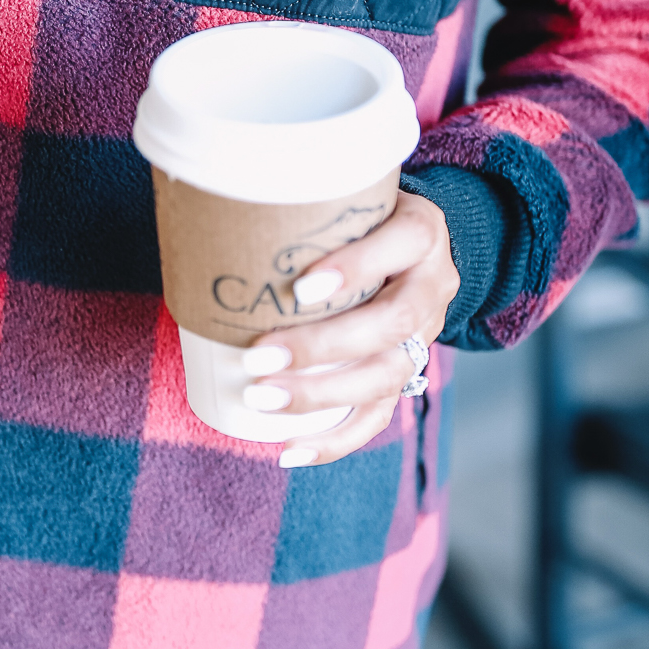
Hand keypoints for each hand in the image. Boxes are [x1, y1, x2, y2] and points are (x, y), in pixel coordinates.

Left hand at [240, 191, 458, 468]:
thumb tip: (217, 225)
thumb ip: (306, 206)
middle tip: (258, 359)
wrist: (414, 245)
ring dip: (321, 396)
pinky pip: (380, 415)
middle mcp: (431, 285)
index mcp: (421, 232)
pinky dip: (334, 439)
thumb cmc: (361, 219)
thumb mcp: (350, 198)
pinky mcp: (409, 372)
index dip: (356, 268)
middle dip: (322, 347)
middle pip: (391, 324)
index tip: (301, 289)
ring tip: (263, 399)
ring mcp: (425, 335)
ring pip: (387, 376)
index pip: (402, 244)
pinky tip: (291, 450)